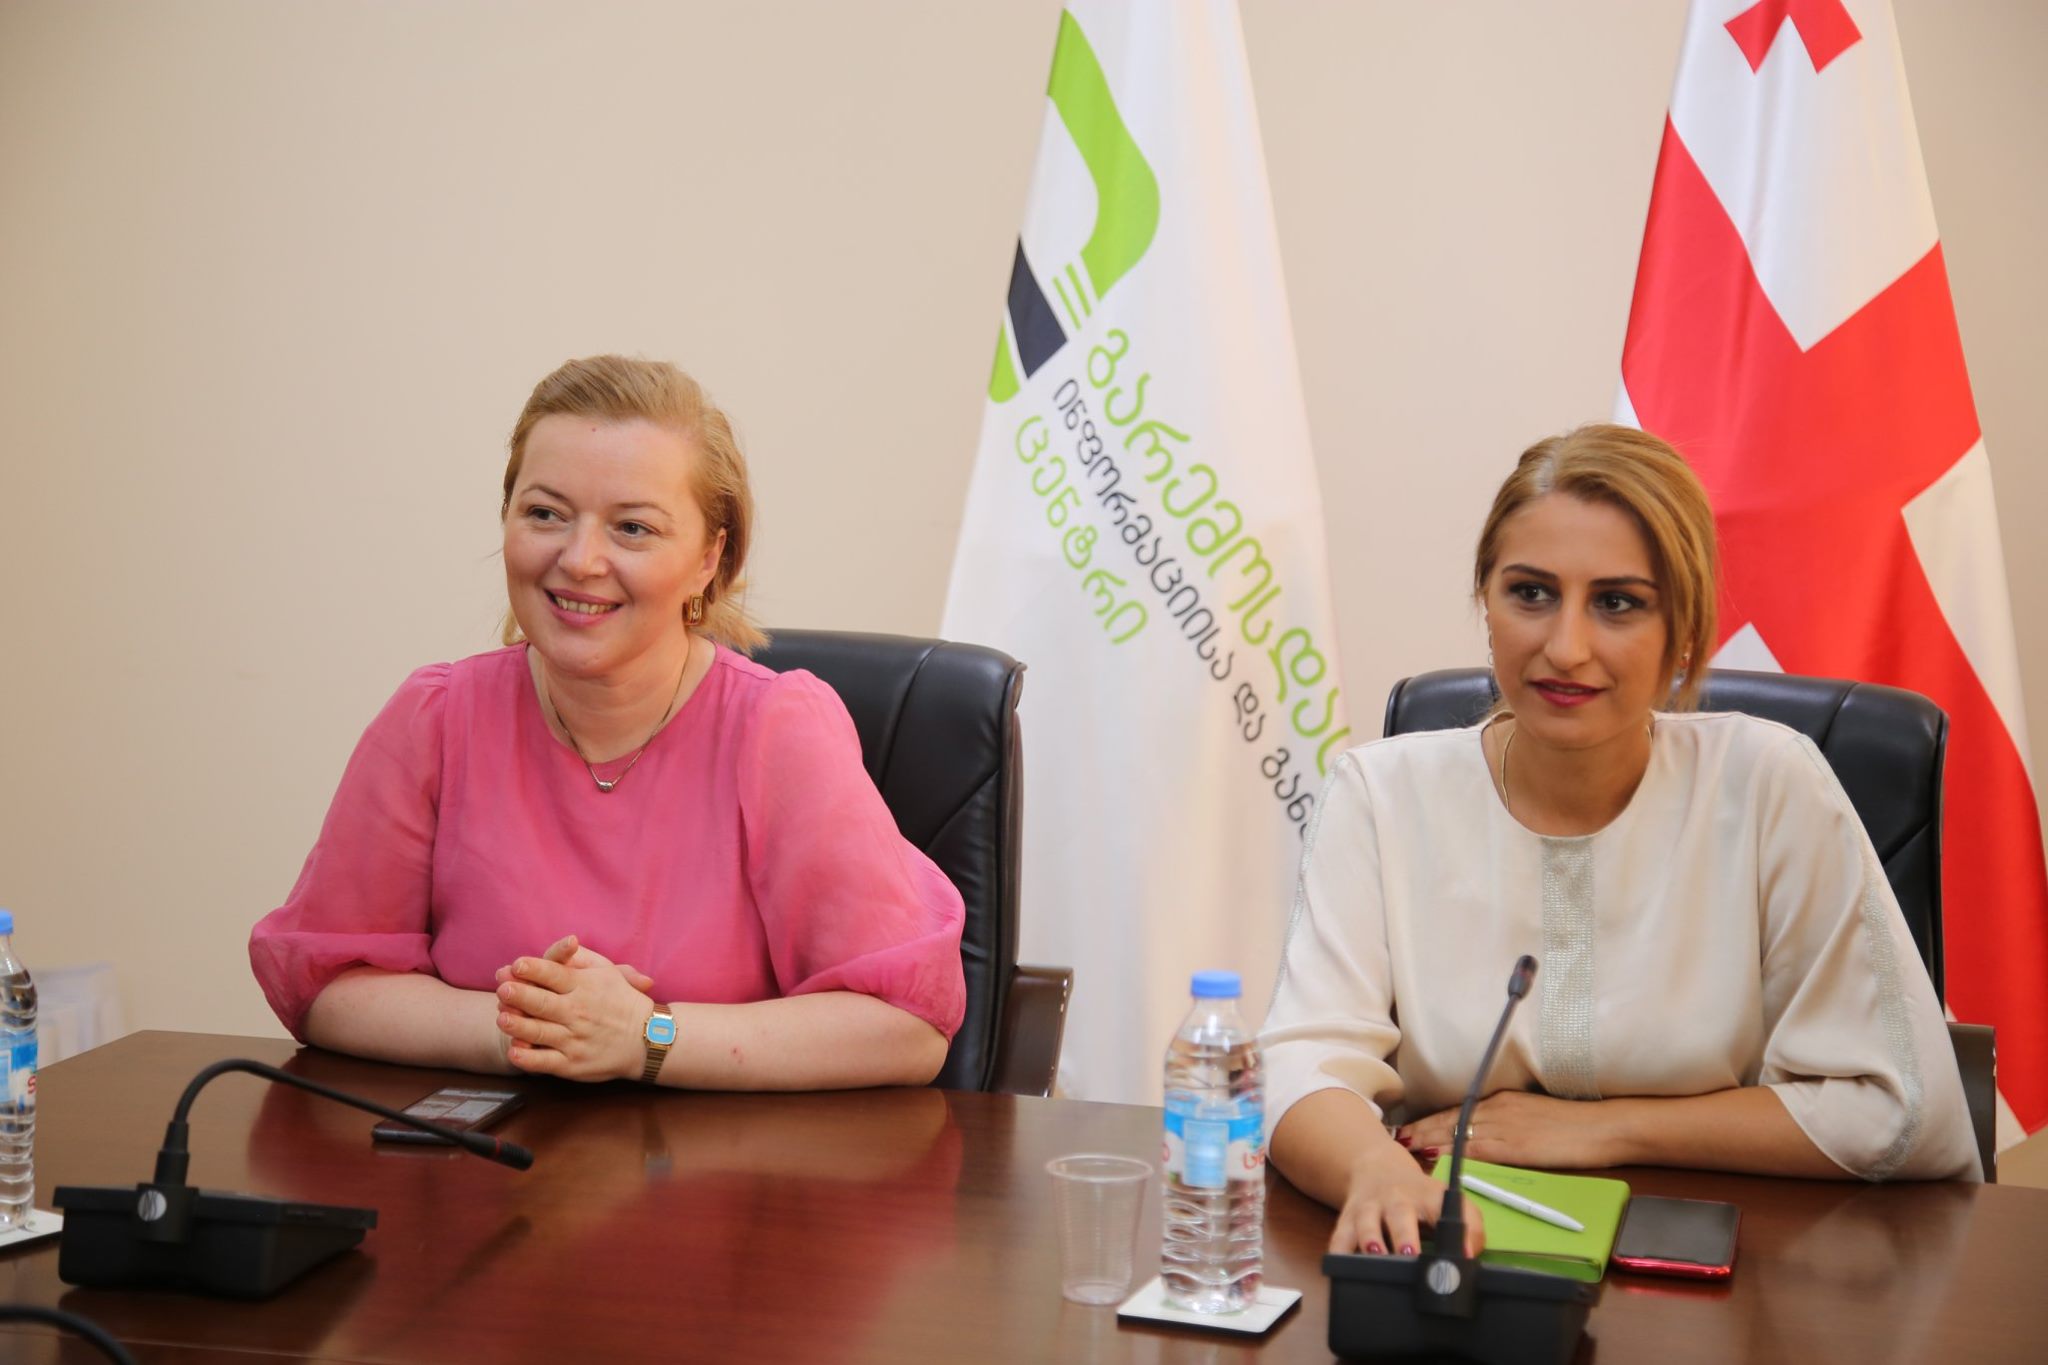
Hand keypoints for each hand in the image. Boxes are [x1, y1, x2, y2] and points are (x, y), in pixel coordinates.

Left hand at [494, 937, 658, 1081]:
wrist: (646, 1039)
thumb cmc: (620, 1000)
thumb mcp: (607, 972)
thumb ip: (580, 958)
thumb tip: (562, 943)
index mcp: (585, 986)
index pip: (555, 974)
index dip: (534, 968)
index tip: (517, 965)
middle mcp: (579, 1012)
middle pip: (543, 1002)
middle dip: (521, 994)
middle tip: (503, 988)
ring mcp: (574, 1039)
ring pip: (539, 1032)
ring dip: (518, 1024)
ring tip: (501, 1018)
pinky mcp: (572, 1065)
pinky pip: (545, 1062)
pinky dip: (528, 1058)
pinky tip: (514, 1050)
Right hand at [1330, 1141, 1483, 1258]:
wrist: (1378, 1167)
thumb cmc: (1420, 1196)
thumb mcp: (1449, 1203)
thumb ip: (1470, 1227)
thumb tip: (1468, 1257)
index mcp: (1428, 1197)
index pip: (1446, 1208)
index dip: (1457, 1231)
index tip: (1463, 1255)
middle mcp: (1397, 1199)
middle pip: (1400, 1214)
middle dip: (1404, 1235)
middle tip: (1411, 1256)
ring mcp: (1369, 1208)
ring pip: (1366, 1221)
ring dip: (1370, 1238)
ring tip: (1376, 1254)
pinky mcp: (1347, 1218)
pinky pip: (1339, 1236)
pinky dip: (1338, 1251)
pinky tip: (1341, 1265)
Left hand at [1396, 1090, 1626, 1169]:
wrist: (1603, 1127)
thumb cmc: (1575, 1125)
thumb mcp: (1534, 1116)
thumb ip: (1509, 1124)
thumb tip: (1487, 1138)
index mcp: (1504, 1101)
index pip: (1459, 1110)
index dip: (1434, 1120)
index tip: (1413, 1126)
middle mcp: (1499, 1109)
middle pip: (1452, 1118)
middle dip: (1424, 1128)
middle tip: (1401, 1136)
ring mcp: (1506, 1127)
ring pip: (1459, 1132)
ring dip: (1432, 1140)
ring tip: (1409, 1145)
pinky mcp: (1516, 1146)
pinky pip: (1479, 1149)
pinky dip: (1456, 1154)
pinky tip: (1440, 1157)